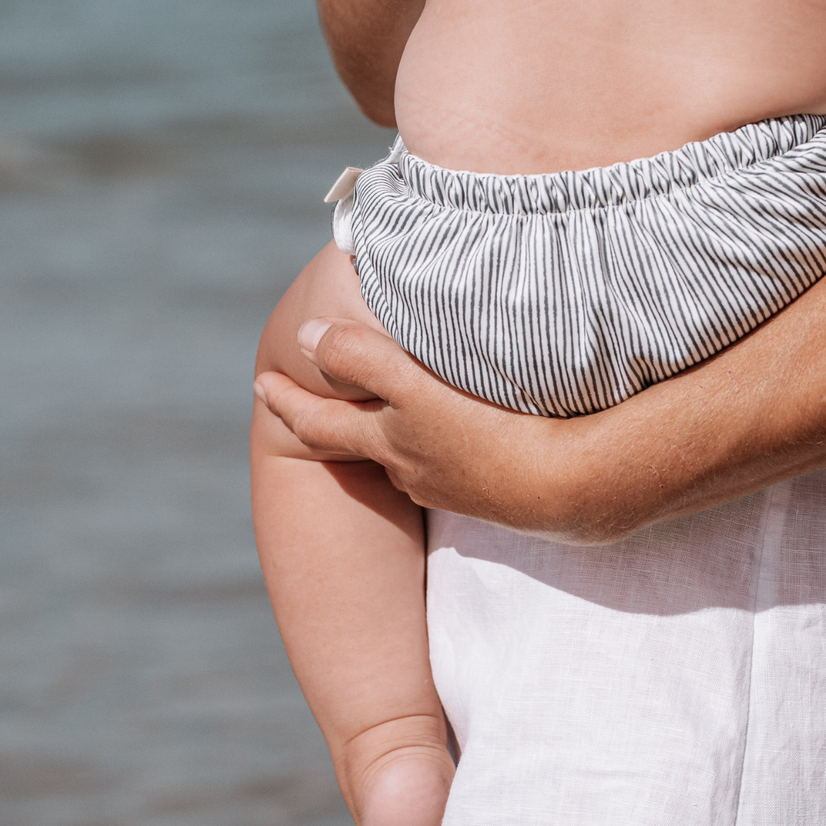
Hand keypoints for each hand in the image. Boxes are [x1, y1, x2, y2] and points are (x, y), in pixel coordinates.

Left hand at [254, 317, 575, 533]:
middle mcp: (413, 472)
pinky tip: (470, 431)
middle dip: (345, 418)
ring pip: (412, 453)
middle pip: (364, 443)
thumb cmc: (486, 434)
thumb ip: (360, 358)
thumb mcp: (413, 390)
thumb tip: (305, 333)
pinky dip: (447, 442)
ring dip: (401, 430)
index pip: (318, 423)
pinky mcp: (496, 492)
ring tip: (405, 404)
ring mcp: (455, 487)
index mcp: (387, 444)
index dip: (287, 401)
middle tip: (332, 398)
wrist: (567, 489)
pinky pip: (456, 460)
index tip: (259, 383)